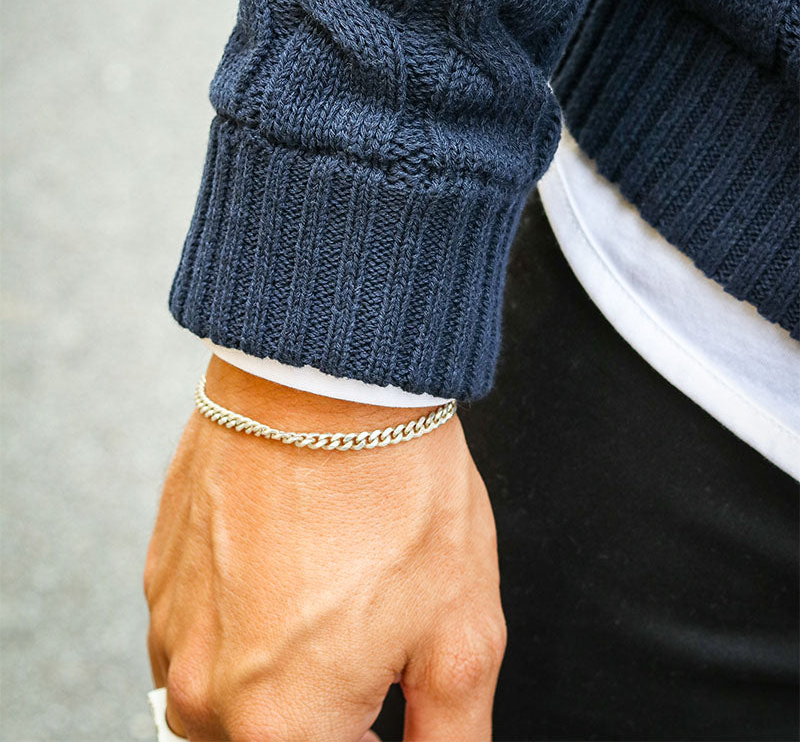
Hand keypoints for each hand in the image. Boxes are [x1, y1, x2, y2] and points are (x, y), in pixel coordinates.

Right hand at [144, 356, 505, 741]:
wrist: (328, 377)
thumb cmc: (394, 490)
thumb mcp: (460, 635)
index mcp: (281, 724)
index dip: (380, 737)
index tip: (394, 704)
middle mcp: (208, 690)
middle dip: (333, 714)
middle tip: (373, 642)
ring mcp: (173, 629)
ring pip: (231, 700)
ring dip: (282, 675)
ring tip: (333, 597)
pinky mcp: (160, 576)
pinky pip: (202, 638)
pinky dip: (246, 625)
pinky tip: (292, 570)